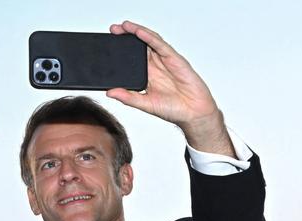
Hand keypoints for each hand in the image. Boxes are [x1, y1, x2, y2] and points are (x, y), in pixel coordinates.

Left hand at [106, 21, 233, 155]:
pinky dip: (150, 38)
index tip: (108, 44)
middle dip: (126, 36)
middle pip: (139, 45)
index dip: (121, 50)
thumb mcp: (145, 104)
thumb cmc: (173, 109)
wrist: (193, 113)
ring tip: (124, 27)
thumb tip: (110, 92)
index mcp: (147, 75)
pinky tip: (140, 33)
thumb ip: (128, 98)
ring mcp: (165, 61)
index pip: (131, 58)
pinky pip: (160, 45)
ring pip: (149, 41)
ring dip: (137, 32)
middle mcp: (155, 65)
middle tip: (113, 30)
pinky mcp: (174, 59)